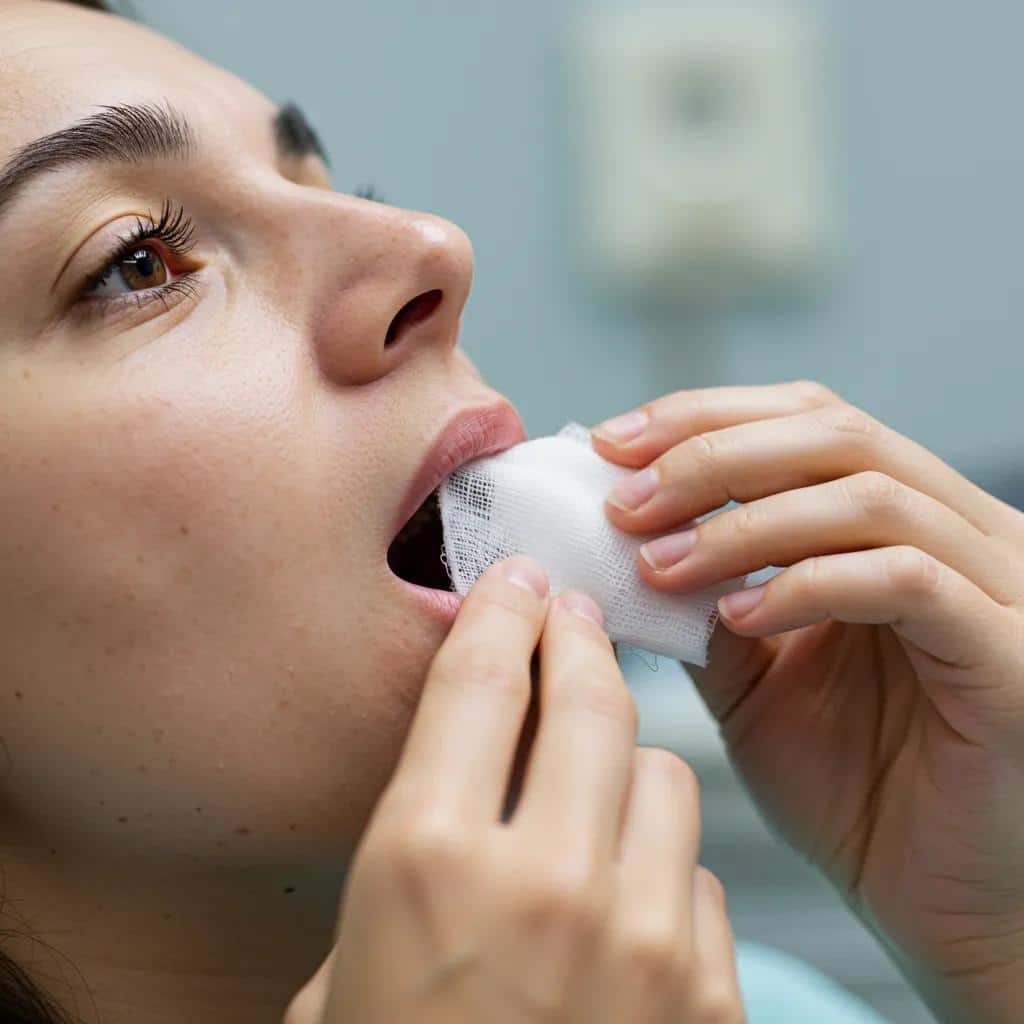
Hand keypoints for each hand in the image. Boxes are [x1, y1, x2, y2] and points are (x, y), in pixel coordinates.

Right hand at [284, 557, 743, 1023]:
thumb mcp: (342, 975)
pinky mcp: (706, 995)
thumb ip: (401, 867)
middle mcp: (538, 880)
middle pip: (584, 697)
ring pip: (662, 771)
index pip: (478, 680)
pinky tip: (630, 896)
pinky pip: (694, 872)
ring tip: (598, 778)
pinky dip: (663, 863)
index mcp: (423, 864)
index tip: (517, 579)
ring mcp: (637, 938)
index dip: (501, 612)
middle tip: (572, 618)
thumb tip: (448, 784)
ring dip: (628, 760)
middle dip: (577, 641)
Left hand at [593, 382, 1023, 1023]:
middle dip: (710, 454)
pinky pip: (906, 581)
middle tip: (623, 500)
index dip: (702, 418)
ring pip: (867, 496)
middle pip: (834, 431)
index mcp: (899, 523)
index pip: (804, 417)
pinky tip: (736, 618)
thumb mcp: (752, 672)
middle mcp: (960, 532)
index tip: (611, 447)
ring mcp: (998, 586)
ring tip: (659, 563)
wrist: (929, 901)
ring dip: (743, 522)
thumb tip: (627, 535)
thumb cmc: (849, 785)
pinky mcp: (1012, 652)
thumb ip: (706, 596)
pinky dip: (806, 585)